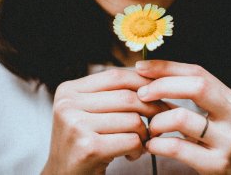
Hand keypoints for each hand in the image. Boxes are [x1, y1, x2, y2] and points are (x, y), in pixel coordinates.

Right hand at [42, 68, 167, 174]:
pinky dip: (138, 149)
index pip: (115, 76)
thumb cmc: (83, 142)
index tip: (160, 91)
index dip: (142, 82)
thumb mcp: (89, 111)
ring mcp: (76, 125)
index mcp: (69, 91)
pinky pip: (131, 140)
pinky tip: (131, 155)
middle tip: (162, 118)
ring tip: (140, 142)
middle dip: (152, 108)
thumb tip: (152, 78)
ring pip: (132, 119)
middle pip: (127, 97)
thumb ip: (111, 94)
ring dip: (145, 133)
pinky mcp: (89, 148)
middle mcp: (68, 105)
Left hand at [135, 60, 230, 174]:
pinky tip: (151, 146)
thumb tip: (152, 75)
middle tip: (141, 94)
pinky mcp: (216, 164)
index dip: (167, 67)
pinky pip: (178, 147)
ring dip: (157, 120)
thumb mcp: (214, 115)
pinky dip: (157, 145)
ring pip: (182, 117)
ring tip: (150, 128)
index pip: (197, 72)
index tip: (141, 67)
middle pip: (196, 87)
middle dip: (162, 86)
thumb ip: (192, 96)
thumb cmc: (218, 143)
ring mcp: (227, 140)